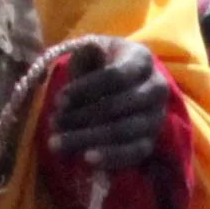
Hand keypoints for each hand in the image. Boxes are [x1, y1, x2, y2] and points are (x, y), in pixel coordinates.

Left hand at [48, 42, 170, 172]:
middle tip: (53, 123)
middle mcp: (156, 88)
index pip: (115, 76)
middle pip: (118, 106)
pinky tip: (85, 159)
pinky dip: (110, 157)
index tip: (58, 100)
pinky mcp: (151, 141)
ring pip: (123, 132)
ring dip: (87, 138)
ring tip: (58, 144)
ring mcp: (156, 117)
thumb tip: (90, 50)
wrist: (123, 85)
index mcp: (142, 59)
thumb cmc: (101, 65)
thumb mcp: (93, 52)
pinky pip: (134, 153)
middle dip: (81, 117)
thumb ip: (88, 53)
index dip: (85, 89)